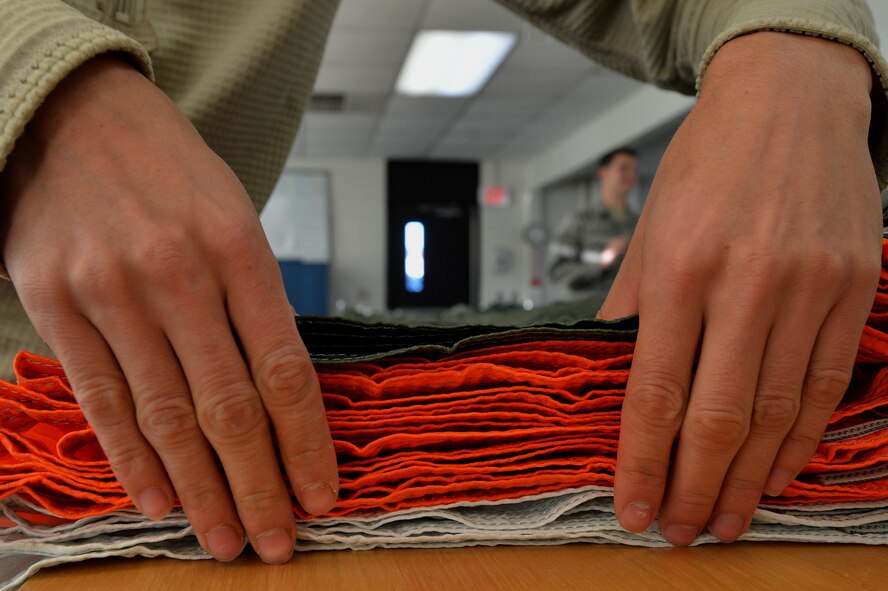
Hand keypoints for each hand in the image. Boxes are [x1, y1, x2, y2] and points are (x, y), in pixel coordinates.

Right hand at [0, 57, 338, 561]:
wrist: (71, 111)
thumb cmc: (170, 169)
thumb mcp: (235, 215)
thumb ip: (256, 300)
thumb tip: (281, 390)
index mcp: (238, 249)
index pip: (284, 371)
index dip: (306, 444)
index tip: (322, 495)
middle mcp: (177, 274)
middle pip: (229, 408)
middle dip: (259, 486)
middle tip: (278, 543)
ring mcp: (111, 292)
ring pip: (166, 416)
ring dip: (199, 490)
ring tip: (223, 539)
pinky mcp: (55, 305)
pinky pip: (101, 399)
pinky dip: (132, 458)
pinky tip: (158, 499)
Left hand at [598, 32, 882, 544]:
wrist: (788, 101)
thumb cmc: (706, 164)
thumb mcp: (650, 229)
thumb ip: (631, 308)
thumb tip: (609, 376)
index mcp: (681, 267)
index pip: (656, 391)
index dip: (643, 463)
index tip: (633, 509)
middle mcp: (747, 281)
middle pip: (719, 417)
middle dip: (696, 488)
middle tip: (679, 532)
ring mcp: (809, 287)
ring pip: (778, 413)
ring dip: (749, 479)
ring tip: (725, 520)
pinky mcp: (854, 288)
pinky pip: (827, 384)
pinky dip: (802, 439)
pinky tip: (777, 473)